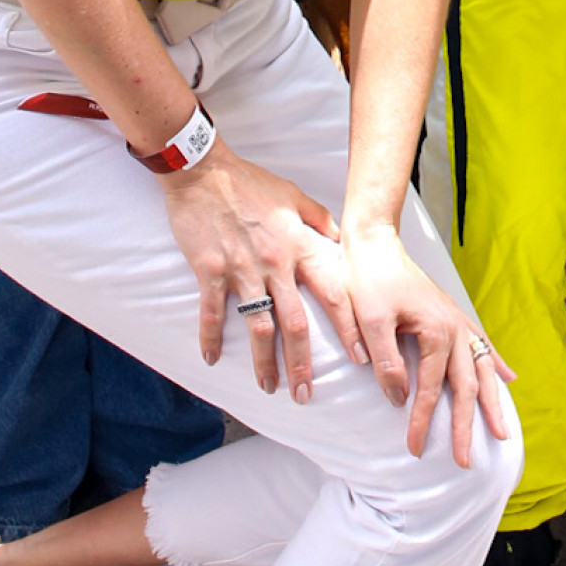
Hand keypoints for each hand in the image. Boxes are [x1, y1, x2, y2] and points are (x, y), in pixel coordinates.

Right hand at [161, 141, 361, 400]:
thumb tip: (344, 239)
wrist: (203, 171)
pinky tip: (213, 359)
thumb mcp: (294, 196)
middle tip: (307, 394)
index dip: (350, 326)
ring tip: (269, 387)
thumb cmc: (250, 182)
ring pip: (259, 327)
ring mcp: (242, 270)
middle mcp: (275, 263)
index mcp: (299, 246)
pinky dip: (212, 338)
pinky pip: (212, 313)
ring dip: (264, 362)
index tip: (362, 356)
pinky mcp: (210, 271)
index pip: (333, 293)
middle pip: (296, 324)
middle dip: (303, 364)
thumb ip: (320, 220)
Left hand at [341, 221, 514, 463]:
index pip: (430, 389)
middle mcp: (454, 328)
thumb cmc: (369, 281)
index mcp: (435, 331)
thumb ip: (387, 361)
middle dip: (467, 426)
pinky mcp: (452, 316)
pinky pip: (481, 345)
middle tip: (467, 462)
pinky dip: (496, 364)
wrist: (374, 246)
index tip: (415, 448)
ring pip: (482, 369)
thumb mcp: (370, 322)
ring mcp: (457, 321)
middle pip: (466, 386)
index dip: (423, 422)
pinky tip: (509, 379)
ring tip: (502, 431)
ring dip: (492, 402)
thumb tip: (399, 399)